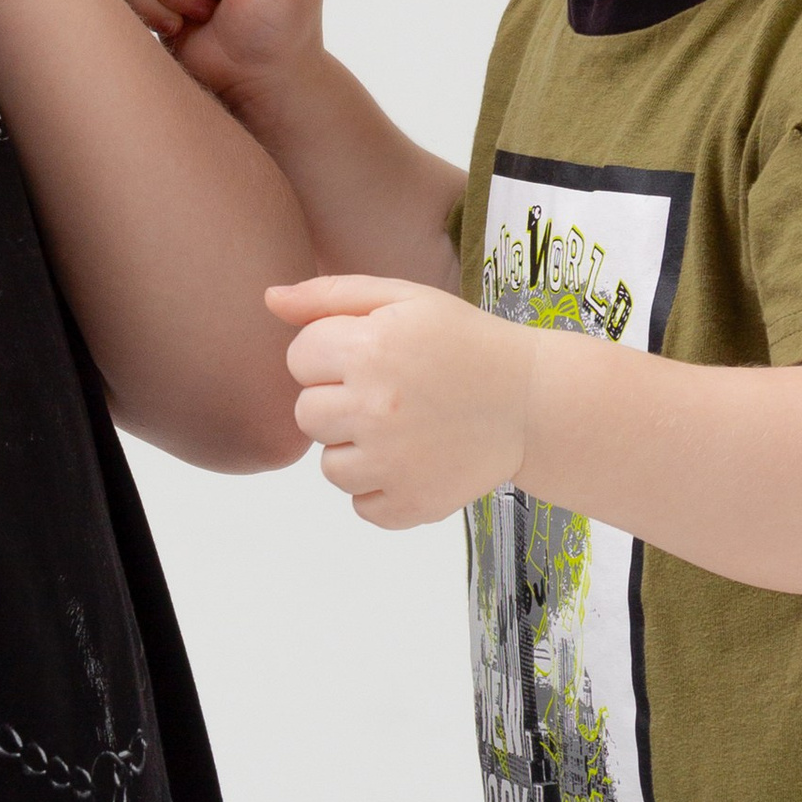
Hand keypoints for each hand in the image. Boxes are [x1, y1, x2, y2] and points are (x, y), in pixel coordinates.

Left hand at [269, 274, 529, 528]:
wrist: (532, 401)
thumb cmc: (463, 343)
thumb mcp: (404, 299)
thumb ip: (331, 296)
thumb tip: (269, 298)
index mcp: (370, 348)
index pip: (299, 358)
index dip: (331, 355)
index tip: (370, 356)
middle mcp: (374, 408)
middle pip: (306, 415)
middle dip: (338, 403)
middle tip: (388, 394)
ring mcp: (392, 463)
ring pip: (329, 466)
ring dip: (357, 450)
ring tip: (404, 428)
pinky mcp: (409, 504)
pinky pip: (361, 505)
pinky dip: (383, 488)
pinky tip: (416, 459)